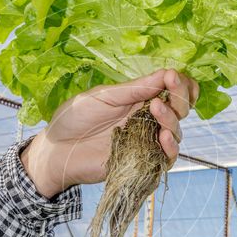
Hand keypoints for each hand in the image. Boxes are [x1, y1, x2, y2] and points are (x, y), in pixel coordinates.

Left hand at [21, 69, 198, 197]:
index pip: (173, 91)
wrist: (56, 149)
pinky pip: (166, 159)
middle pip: (180, 110)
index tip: (173, 77)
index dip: (181, 84)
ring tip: (157, 110)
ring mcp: (145, 142)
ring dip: (172, 120)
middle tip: (168, 90)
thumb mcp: (104, 96)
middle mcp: (147, 120)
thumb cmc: (74, 118)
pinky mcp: (141, 163)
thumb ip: (134, 89)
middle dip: (180, 98)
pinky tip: (164, 137)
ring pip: (176, 133)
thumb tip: (166, 73)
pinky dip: (171, 148)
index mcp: (140, 100)